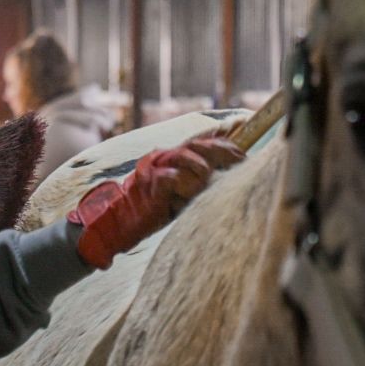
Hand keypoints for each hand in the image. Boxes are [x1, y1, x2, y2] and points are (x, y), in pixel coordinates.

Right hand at [65, 130, 244, 269]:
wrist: (120, 222)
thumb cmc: (153, 210)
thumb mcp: (181, 195)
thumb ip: (199, 184)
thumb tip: (229, 181)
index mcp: (173, 157)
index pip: (203, 143)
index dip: (226, 147)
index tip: (245, 156)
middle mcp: (164, 157)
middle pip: (198, 145)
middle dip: (222, 152)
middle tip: (239, 162)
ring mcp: (155, 167)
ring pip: (187, 156)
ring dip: (203, 170)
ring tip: (207, 183)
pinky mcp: (149, 183)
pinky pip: (172, 178)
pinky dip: (185, 185)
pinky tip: (190, 195)